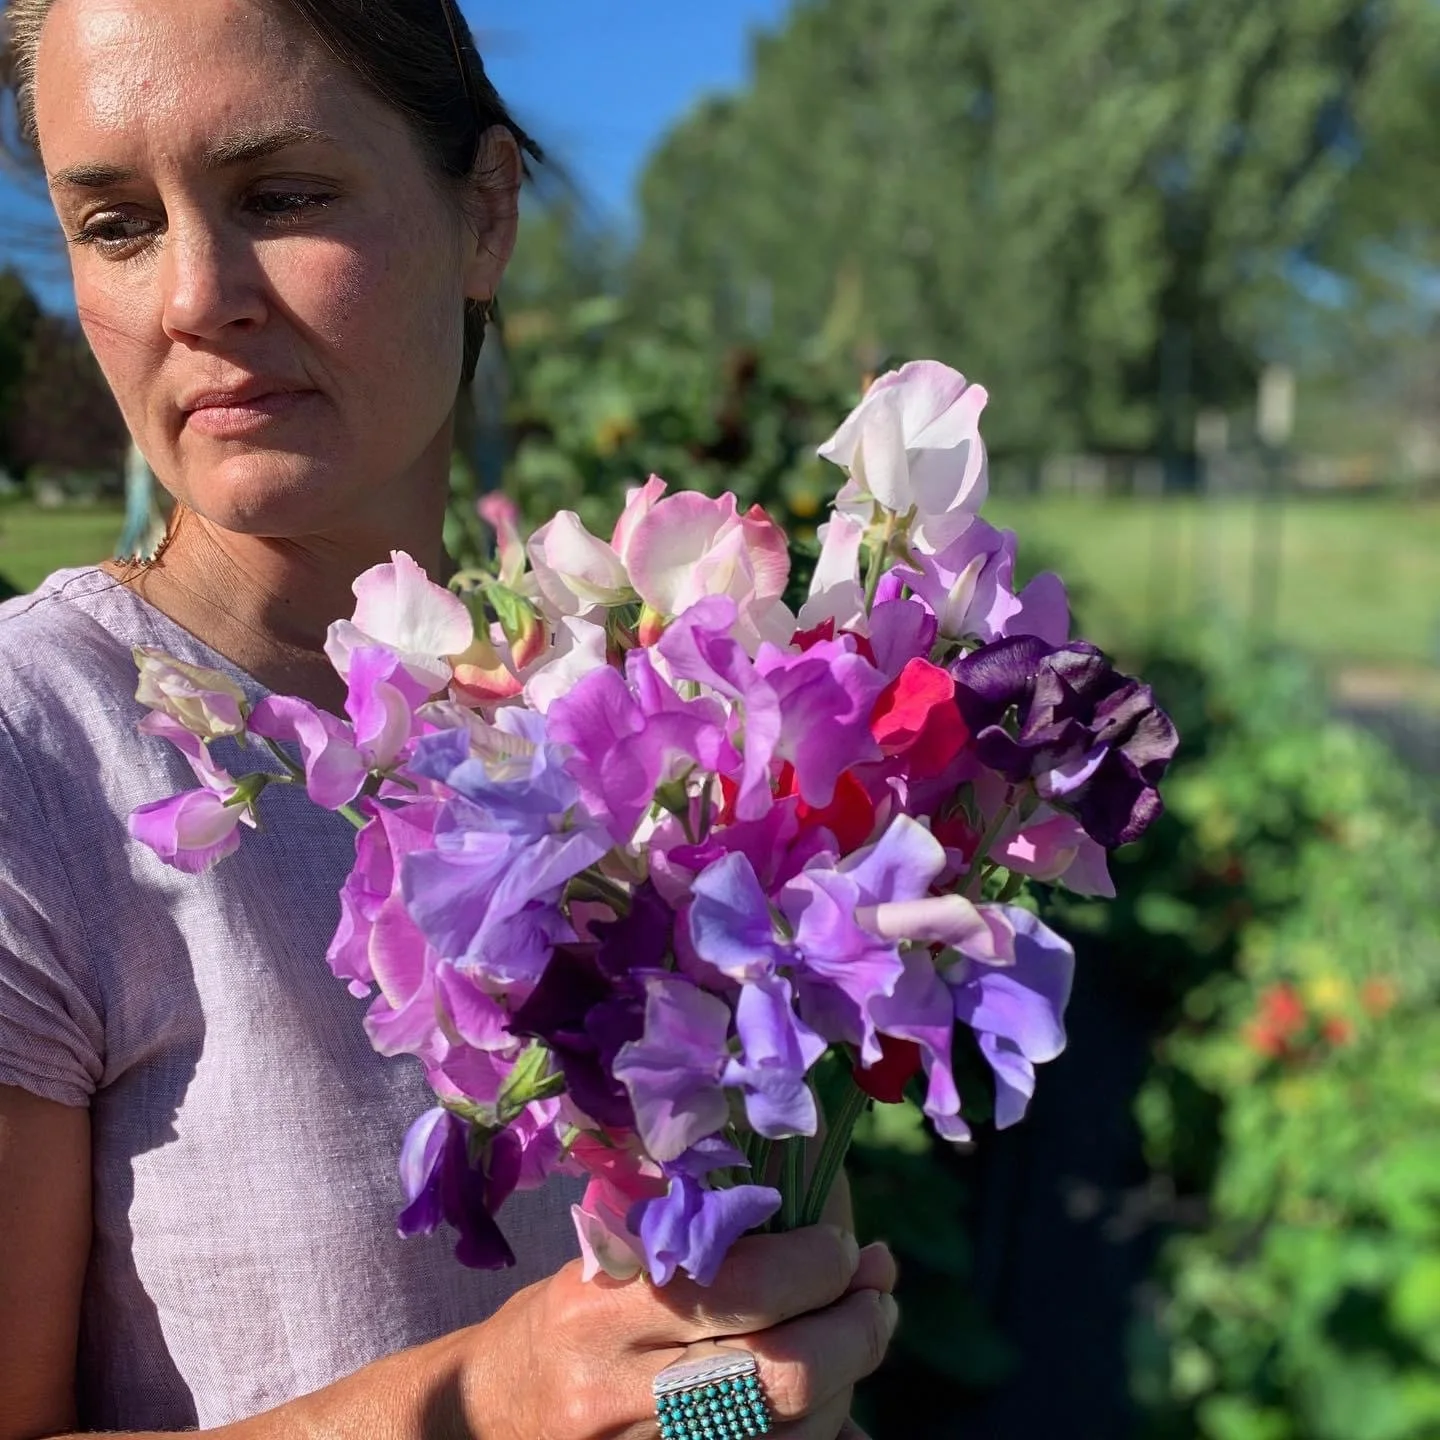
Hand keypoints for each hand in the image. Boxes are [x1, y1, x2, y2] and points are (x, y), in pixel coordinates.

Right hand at [460, 1225, 898, 1439]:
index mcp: (603, 1308)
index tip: (843, 1245)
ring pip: (791, 1433)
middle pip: (783, 1374)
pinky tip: (834, 1405)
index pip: (744, 1285)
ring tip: (864, 1332)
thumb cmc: (556, 1326)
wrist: (479, 1423)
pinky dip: (823, 1436)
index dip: (819, 1263)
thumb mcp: (602, 1265)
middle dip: (857, 1327)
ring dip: (851, 1381)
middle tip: (877, 1291)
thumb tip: (816, 1226)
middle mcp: (621, 1392)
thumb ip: (693, 1244)